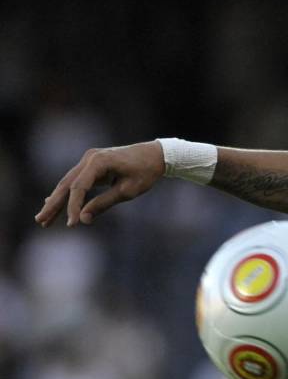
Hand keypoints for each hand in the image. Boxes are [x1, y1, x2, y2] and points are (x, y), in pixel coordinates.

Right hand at [34, 141, 164, 227]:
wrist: (156, 155)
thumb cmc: (145, 172)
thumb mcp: (127, 191)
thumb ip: (104, 203)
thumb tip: (83, 218)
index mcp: (99, 162)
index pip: (79, 187)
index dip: (73, 207)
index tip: (72, 224)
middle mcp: (90, 158)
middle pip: (67, 184)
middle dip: (54, 204)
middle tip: (41, 221)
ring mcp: (90, 160)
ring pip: (69, 183)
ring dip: (57, 200)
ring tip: (44, 218)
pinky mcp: (92, 164)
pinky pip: (76, 180)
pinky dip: (67, 193)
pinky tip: (53, 203)